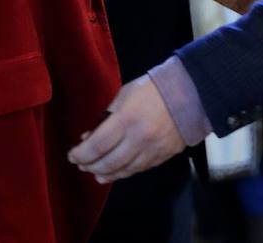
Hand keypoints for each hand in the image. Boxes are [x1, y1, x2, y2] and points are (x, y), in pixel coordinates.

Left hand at [68, 76, 187, 183]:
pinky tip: (115, 173)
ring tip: (95, 173)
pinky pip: (139, 169)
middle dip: (90, 166)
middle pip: (108, 162)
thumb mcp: (124, 95)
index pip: (97, 145)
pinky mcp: (163, 156)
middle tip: (81, 165)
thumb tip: (90, 137)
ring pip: (124, 170)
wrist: (190, 92)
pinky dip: (124, 172)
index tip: (72, 156)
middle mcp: (138, 138)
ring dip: (106, 173)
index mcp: (126, 119)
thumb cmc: (152, 88)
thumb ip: (107, 117)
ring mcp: (152, 150)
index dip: (81, 154)